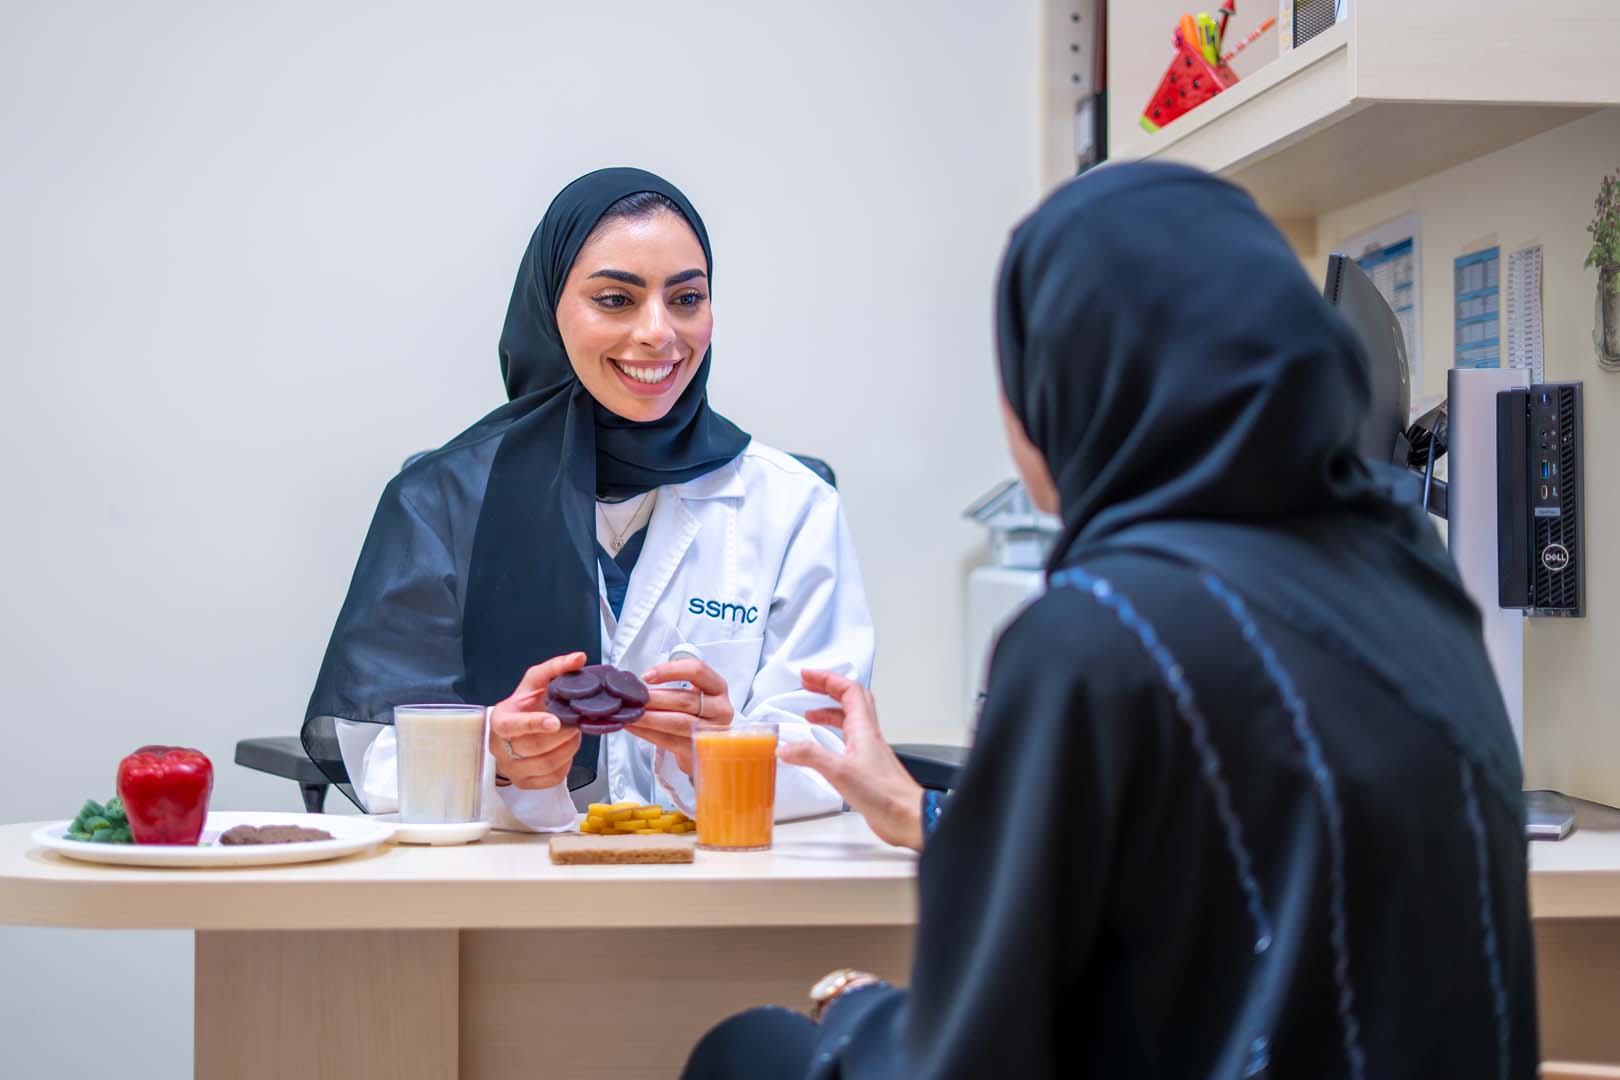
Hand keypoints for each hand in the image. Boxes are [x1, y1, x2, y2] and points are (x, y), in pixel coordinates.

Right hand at [489, 652, 585, 789]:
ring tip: (572, 734)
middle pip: (535, 747)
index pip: (512, 726)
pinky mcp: (525, 783)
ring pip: (547, 763)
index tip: (554, 722)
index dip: (534, 724)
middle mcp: (500, 748)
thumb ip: (556, 668)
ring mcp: (511, 769)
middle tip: (576, 723)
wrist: (513, 732)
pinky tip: (565, 749)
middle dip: (563, 734)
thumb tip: (579, 658)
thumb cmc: (524, 706)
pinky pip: (553, 778)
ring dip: (568, 748)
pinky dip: (566, 763)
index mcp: (499, 721)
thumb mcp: (535, 683)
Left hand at [628, 658, 734, 777]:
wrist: (706, 749)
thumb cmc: (695, 717)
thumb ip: (671, 689)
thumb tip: (636, 686)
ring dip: (649, 717)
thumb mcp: (692, 696)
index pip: (697, 671)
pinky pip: (670, 740)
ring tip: (631, 714)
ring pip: (677, 721)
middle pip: (684, 700)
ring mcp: (712, 731)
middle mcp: (720, 708)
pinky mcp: (698, 750)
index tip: (647, 676)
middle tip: (632, 698)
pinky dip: (648, 733)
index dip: (670, 670)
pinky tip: (634, 727)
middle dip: (654, 698)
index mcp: (717, 688)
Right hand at [778, 670, 924, 851]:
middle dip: (828, 688)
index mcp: (864, 729)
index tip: (807, 676)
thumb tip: (787, 747)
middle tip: (809, 685)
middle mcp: (868, 736)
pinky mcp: (866, 767)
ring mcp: (868, 751)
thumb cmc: (885, 795)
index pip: (848, 690)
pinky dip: (833, 736)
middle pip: (850, 700)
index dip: (827, 679)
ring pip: (850, 720)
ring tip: (809, 715)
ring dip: (829, 712)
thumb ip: (812, 756)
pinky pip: (848, 741)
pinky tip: (823, 749)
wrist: (907, 816)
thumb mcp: (841, 772)